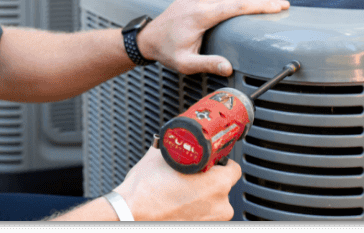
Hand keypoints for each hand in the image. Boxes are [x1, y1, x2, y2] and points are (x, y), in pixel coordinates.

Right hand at [112, 145, 240, 220]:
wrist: (129, 215)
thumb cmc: (145, 192)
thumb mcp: (161, 157)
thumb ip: (174, 147)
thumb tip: (173, 140)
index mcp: (218, 183)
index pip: (234, 168)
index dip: (220, 163)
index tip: (209, 163)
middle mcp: (221, 206)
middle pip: (223, 188)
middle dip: (210, 182)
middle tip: (190, 178)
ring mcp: (211, 222)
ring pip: (213, 205)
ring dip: (203, 199)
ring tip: (181, 194)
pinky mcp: (200, 230)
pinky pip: (203, 217)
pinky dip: (195, 213)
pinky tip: (179, 207)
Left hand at [138, 0, 289, 75]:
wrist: (150, 37)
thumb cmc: (168, 50)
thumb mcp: (186, 63)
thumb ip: (208, 64)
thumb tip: (228, 67)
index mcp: (200, 13)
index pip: (237, 5)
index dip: (260, 5)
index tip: (278, 6)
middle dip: (261, 1)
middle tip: (281, 6)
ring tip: (264, 7)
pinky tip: (242, 1)